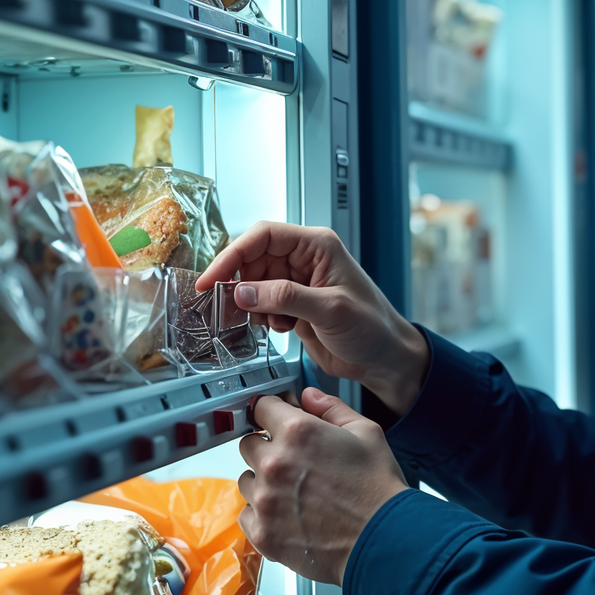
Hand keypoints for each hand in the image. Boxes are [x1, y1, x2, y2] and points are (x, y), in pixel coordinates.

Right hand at [198, 222, 430, 415]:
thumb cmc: (373, 327)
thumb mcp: (330, 310)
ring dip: (252, 305)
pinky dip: (261, 317)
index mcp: (317, 246)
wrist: (383, 358)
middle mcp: (304, 259)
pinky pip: (261, 304)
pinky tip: (282, 328)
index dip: (232, 255)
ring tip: (272, 322)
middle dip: (239, 285)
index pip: (262, 236)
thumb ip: (285, 297)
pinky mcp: (292, 304)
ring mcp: (297, 282)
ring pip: (253, 284)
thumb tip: (242, 291)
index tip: (212, 280)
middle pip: (252, 260)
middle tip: (231, 308)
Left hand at [236, 388, 409, 584]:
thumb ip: (331, 408)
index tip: (279, 422)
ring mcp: (265, 500)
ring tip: (295, 493)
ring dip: (264, 482)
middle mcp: (274, 463)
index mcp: (298, 432)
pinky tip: (288, 515)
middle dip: (268, 448)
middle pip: (249, 444)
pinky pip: (246, 514)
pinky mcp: (262, 532)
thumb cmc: (378, 490)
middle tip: (295, 463)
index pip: (262, 407)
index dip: (274, 413)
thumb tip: (308, 397)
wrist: (383, 541)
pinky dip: (262, 514)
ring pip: (247, 480)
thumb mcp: (367, 433)